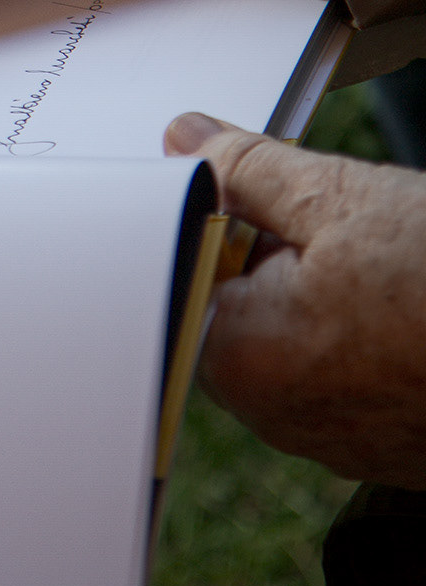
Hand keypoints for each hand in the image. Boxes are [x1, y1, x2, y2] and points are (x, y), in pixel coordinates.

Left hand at [166, 112, 425, 486]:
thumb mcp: (341, 195)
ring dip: (317, 285)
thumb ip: (247, 168)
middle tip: (334, 217)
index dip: (210, 214)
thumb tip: (183, 142)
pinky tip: (404, 300)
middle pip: (232, 301)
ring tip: (386, 263)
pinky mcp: (379, 443)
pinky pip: (339, 368)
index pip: (180, 271)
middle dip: (267, 247)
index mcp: (241, 357)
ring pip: (291, 332)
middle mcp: (273, 415)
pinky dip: (357, 326)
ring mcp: (331, 437)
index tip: (246, 183)